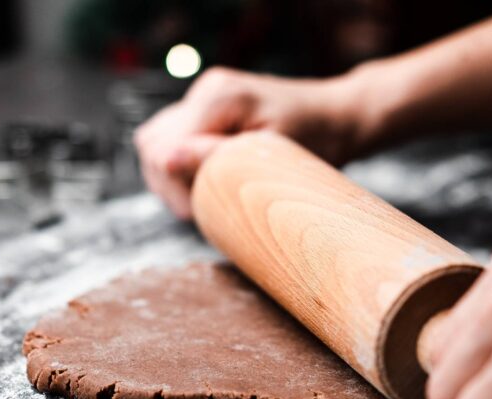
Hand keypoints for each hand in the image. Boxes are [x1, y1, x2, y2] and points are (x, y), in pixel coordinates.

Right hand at [134, 67, 361, 218]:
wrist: (339, 119)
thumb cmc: (318, 138)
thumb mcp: (271, 154)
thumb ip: (219, 156)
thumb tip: (164, 160)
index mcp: (219, 97)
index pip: (163, 146)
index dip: (171, 185)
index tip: (194, 213)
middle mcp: (206, 91)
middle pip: (152, 143)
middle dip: (167, 184)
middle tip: (198, 210)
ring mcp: (205, 98)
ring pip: (155, 142)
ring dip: (169, 178)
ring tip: (203, 198)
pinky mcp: (208, 110)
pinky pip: (172, 140)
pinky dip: (179, 168)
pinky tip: (205, 184)